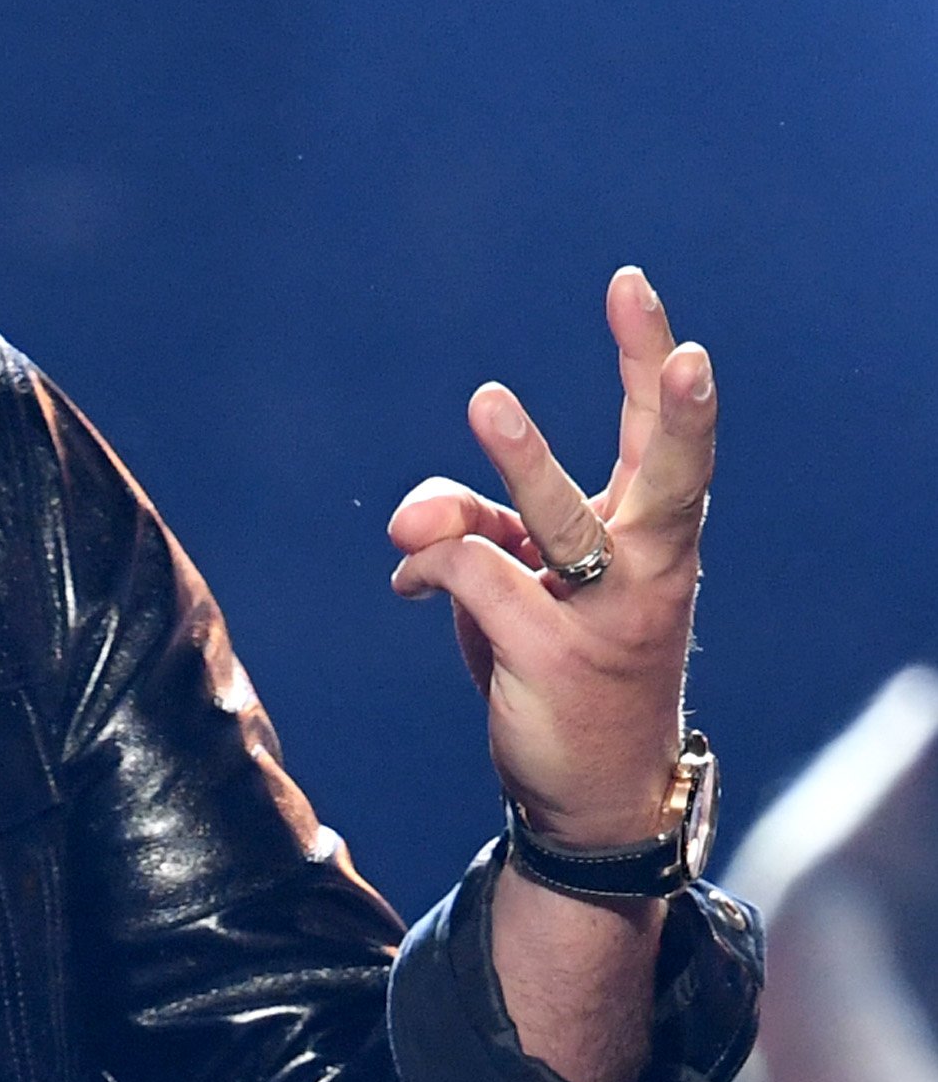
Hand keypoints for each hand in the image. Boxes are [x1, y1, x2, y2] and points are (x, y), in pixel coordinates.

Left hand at [387, 265, 713, 849]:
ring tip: (490, 402)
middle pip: (669, 472)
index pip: (662, 436)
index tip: (627, 287)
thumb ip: (473, 528)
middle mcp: (649, 567)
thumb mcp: (521, 586)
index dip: (649, 358)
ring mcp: (609, 614)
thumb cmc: (564, 670)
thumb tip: (410, 520)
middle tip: (672, 342)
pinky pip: (475, 578)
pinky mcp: (555, 657)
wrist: (592, 795)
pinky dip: (431, 566)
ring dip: (524, 461)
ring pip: (562, 519)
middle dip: (673, 403)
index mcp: (655, 537)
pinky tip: (408, 580)